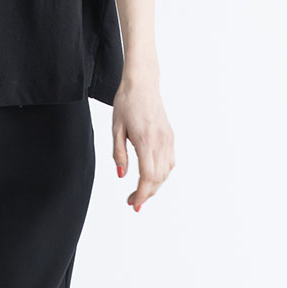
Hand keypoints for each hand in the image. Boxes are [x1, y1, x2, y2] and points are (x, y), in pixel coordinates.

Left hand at [112, 73, 174, 211]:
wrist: (142, 83)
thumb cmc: (126, 102)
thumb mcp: (116, 128)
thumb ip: (119, 153)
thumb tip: (121, 176)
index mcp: (145, 140)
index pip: (148, 176)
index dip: (142, 194)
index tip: (133, 204)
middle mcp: (160, 141)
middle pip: (158, 178)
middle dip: (146, 194)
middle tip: (132, 201)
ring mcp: (168, 139)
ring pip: (166, 172)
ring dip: (155, 185)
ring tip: (141, 191)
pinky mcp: (170, 136)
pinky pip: (170, 161)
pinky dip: (162, 174)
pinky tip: (152, 176)